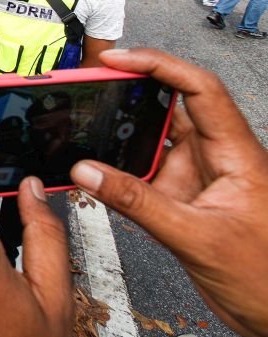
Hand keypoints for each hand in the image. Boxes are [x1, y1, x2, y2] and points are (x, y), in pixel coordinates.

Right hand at [71, 49, 267, 336]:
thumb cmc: (265, 276)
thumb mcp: (196, 238)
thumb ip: (137, 203)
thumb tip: (87, 172)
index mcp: (237, 153)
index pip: (198, 88)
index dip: (158, 65)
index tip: (118, 59)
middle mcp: (219, 155)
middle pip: (173, 102)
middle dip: (131, 87)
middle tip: (91, 81)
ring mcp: (202, 174)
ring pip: (157, 134)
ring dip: (124, 125)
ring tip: (86, 116)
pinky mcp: (187, 195)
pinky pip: (148, 167)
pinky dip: (121, 162)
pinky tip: (99, 163)